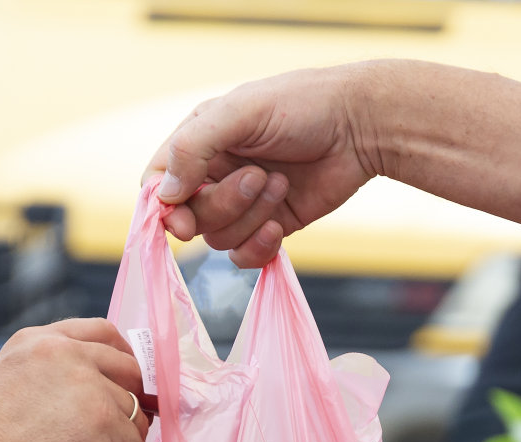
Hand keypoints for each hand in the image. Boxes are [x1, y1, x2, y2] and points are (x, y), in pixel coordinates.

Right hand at [0, 319, 150, 441]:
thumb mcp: (12, 391)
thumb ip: (56, 380)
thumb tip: (115, 394)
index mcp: (36, 342)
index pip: (101, 332)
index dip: (123, 360)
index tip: (127, 386)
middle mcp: (63, 353)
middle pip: (130, 371)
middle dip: (130, 409)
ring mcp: (88, 386)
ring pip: (136, 418)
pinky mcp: (106, 424)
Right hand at [143, 65, 380, 267]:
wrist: (361, 127)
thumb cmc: (302, 106)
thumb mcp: (241, 112)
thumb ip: (193, 147)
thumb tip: (164, 196)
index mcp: (200, 142)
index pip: (158, 185)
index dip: (165, 208)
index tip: (182, 221)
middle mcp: (216, 175)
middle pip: (190, 217)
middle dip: (224, 204)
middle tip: (258, 176)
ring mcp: (243, 204)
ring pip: (219, 239)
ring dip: (250, 217)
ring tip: (281, 184)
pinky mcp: (270, 226)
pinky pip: (244, 256)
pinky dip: (259, 248)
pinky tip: (280, 226)